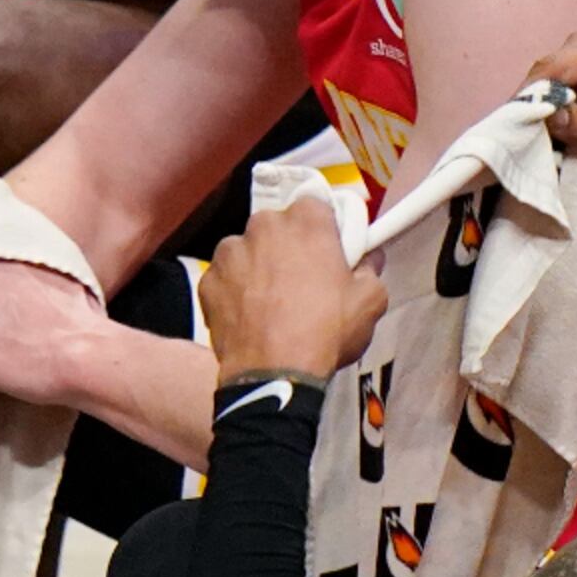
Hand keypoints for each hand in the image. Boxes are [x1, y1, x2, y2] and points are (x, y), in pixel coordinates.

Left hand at [201, 198, 384, 378]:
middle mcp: (260, 226)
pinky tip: (249, 315)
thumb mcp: (370, 301)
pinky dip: (235, 290)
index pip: (315, 205)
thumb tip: (368, 255)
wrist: (273, 371)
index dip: (323, 227)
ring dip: (258, 266)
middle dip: (288, 245)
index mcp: (304, 222)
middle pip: (277, 226)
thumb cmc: (327, 330)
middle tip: (302, 279)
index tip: (330, 249)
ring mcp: (227, 251)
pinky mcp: (206, 278)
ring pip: (247, 250)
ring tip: (272, 301)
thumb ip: (370, 268)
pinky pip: (225, 277)